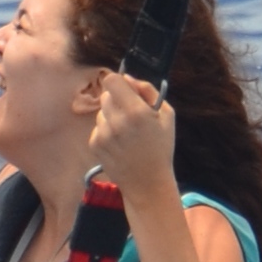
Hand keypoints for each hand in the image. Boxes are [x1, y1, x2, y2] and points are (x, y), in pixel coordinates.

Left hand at [87, 68, 177, 200]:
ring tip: (126, 132)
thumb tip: (127, 78)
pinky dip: (106, 130)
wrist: (147, 183)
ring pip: (101, 111)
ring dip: (112, 116)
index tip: (127, 91)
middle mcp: (116, 121)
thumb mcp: (166, 115)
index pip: (112, 80)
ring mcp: (103, 133)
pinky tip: (120, 143)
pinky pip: (97, 126)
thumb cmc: (161, 147)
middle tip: (131, 114)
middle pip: (106, 95)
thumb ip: (148, 91)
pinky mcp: (95, 144)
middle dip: (117, 100)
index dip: (120, 83)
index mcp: (136, 111)